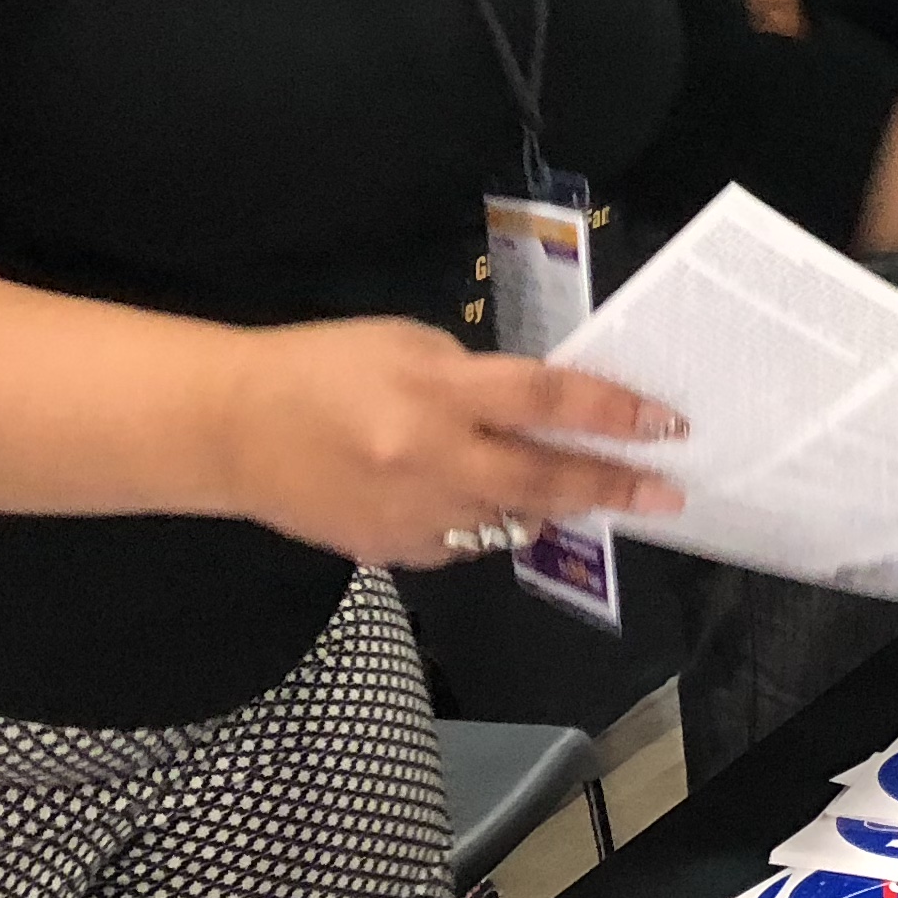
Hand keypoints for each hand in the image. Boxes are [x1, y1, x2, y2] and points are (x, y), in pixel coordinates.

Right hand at [207, 317, 684, 568]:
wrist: (230, 430)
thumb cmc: (325, 366)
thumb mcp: (411, 345)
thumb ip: (479, 378)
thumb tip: (539, 408)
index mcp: (437, 394)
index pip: (547, 401)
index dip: (614, 413)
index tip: (666, 424)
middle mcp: (432, 461)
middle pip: (545, 478)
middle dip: (614, 486)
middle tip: (667, 492)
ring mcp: (412, 516)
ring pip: (511, 521)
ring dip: (556, 508)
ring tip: (595, 495)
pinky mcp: (391, 553)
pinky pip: (463, 544)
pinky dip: (487, 524)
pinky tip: (493, 505)